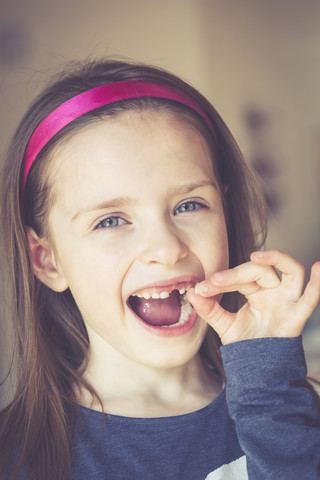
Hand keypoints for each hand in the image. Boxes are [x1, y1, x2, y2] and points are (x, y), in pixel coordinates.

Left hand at [187, 250, 319, 344]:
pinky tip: (318, 267)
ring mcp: (288, 302)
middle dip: (236, 273)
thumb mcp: (224, 325)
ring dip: (277, 258)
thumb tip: (191, 292)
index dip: (222, 280)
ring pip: (292, 270)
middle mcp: (274, 292)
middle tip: (214, 281)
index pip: (241, 276)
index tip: (201, 288)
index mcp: (257, 291)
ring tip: (256, 256)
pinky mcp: (297, 317)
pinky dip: (318, 283)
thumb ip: (210, 310)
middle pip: (261, 270)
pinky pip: (311, 298)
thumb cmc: (246, 344)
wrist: (257, 372)